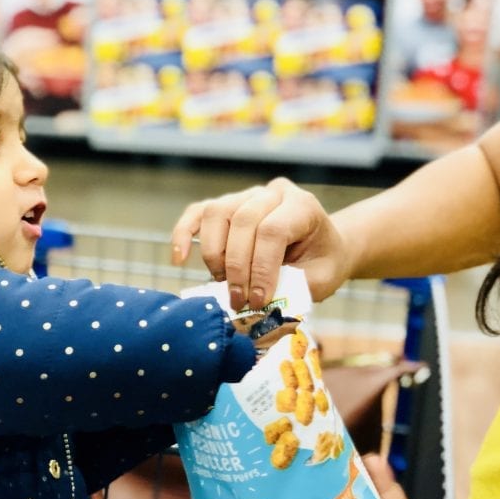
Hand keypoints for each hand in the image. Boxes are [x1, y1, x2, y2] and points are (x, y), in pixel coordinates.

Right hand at [170, 177, 348, 311]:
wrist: (320, 248)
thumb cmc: (321, 264)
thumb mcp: (320, 279)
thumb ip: (294, 288)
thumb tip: (258, 304)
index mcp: (302, 206)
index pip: (272, 230)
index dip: (260, 268)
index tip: (258, 301)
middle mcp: (271, 194)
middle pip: (242, 221)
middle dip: (237, 267)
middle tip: (238, 300)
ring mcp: (245, 196)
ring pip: (216, 213)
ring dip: (214, 254)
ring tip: (222, 283)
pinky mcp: (225, 206)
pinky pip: (197, 213)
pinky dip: (183, 234)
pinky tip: (179, 260)